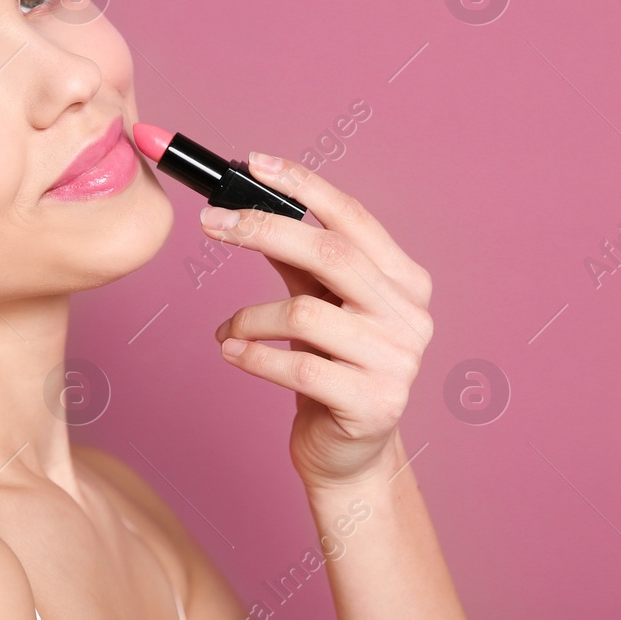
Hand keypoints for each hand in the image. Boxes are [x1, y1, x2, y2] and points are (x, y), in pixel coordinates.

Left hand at [200, 152, 433, 490]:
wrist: (349, 456)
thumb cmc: (332, 371)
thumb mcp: (318, 304)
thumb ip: (298, 258)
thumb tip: (248, 201)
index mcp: (404, 281)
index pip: (354, 217)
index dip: (303, 185)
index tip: (253, 163)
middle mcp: (410, 316)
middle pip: (332, 254)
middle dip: (263, 230)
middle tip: (210, 223)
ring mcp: (398, 361)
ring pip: (305, 314)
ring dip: (250, 317)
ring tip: (228, 331)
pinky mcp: (373, 403)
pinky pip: (297, 365)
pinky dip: (253, 355)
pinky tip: (233, 353)